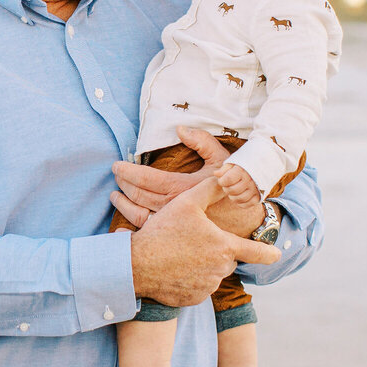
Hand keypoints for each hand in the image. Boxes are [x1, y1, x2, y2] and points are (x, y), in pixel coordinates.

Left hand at [110, 127, 261, 236]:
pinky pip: (147, 234)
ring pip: (137, 216)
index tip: (117, 166)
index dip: (126, 171)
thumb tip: (180, 128)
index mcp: (181, 188)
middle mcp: (173, 209)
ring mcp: (173, 226)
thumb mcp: (223, 160)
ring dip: (123, 204)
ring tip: (116, 195)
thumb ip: (201, 141)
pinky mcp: (175, 238)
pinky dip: (131, 230)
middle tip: (116, 177)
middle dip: (123, 185)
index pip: (144, 178)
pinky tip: (124, 225)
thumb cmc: (237, 188)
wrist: (251, 222)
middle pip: (137, 196)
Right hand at [130, 175, 279, 306]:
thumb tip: (226, 177)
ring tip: (179, 255)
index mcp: (224, 247)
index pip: (256, 252)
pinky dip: (189, 280)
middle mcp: (220, 270)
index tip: (277, 255)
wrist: (138, 264)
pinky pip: (197, 288)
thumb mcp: (187, 203)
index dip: (268, 252)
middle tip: (192, 243)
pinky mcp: (192, 299)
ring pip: (211, 274)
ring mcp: (207, 287)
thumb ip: (211, 189)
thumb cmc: (164, 231)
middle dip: (215, 252)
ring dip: (201, 265)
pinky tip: (174, 269)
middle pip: (226, 260)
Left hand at [215, 163, 260, 205]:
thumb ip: (224, 169)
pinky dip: (240, 203)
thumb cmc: (244, 165)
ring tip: (233, 191)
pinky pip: (247, 205)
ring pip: (239, 199)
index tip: (222, 180)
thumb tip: (216, 174)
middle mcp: (250, 180)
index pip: (227, 180)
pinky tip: (239, 196)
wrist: (262, 166)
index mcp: (242, 171)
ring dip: (232, 197)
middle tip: (228, 185)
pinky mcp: (259, 196)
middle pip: (232, 190)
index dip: (222, 181)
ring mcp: (255, 189)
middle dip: (226, 189)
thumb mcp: (233, 163)